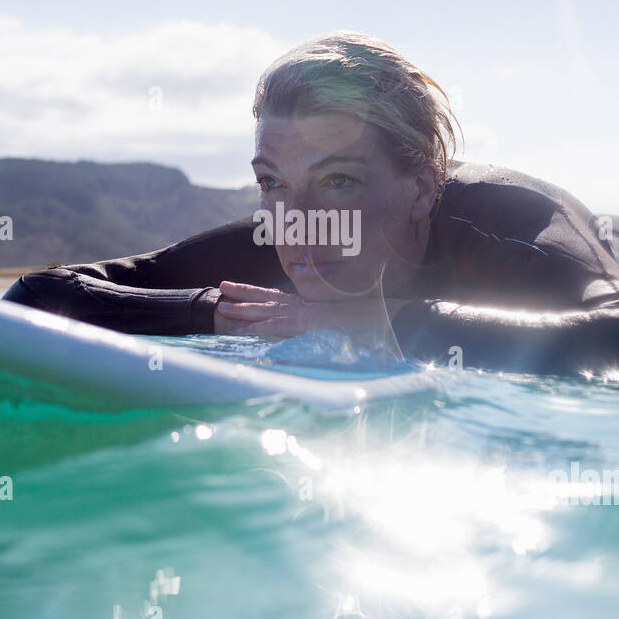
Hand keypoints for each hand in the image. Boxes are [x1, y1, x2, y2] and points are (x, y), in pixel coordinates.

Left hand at [214, 281, 406, 346]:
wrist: (397, 319)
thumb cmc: (377, 321)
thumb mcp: (348, 320)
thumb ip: (330, 321)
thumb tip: (319, 324)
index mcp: (315, 305)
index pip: (281, 297)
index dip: (258, 293)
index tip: (238, 290)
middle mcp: (310, 305)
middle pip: (270, 298)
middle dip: (244, 294)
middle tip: (221, 289)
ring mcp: (313, 313)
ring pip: (272, 311)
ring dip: (246, 311)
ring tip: (223, 309)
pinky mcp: (317, 323)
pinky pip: (286, 325)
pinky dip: (267, 327)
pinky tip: (249, 329)